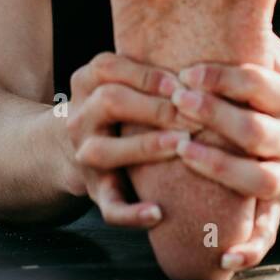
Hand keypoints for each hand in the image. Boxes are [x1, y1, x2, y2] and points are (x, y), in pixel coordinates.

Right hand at [65, 51, 197, 228]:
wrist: (71, 150)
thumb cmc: (120, 108)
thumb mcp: (121, 81)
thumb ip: (151, 72)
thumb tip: (209, 66)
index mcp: (86, 82)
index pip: (108, 67)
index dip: (148, 75)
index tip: (184, 82)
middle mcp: (80, 116)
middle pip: (109, 101)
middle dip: (154, 107)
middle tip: (193, 114)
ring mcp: (84, 155)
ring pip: (104, 151)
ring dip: (145, 146)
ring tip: (182, 146)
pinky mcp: (96, 190)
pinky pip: (109, 205)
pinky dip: (131, 213)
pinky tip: (157, 213)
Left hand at [171, 34, 279, 267]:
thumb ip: (255, 35)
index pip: (259, 84)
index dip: (223, 77)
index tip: (187, 71)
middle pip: (256, 131)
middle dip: (215, 118)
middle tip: (178, 103)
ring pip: (260, 180)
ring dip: (221, 170)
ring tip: (184, 152)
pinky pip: (269, 228)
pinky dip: (250, 247)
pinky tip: (225, 258)